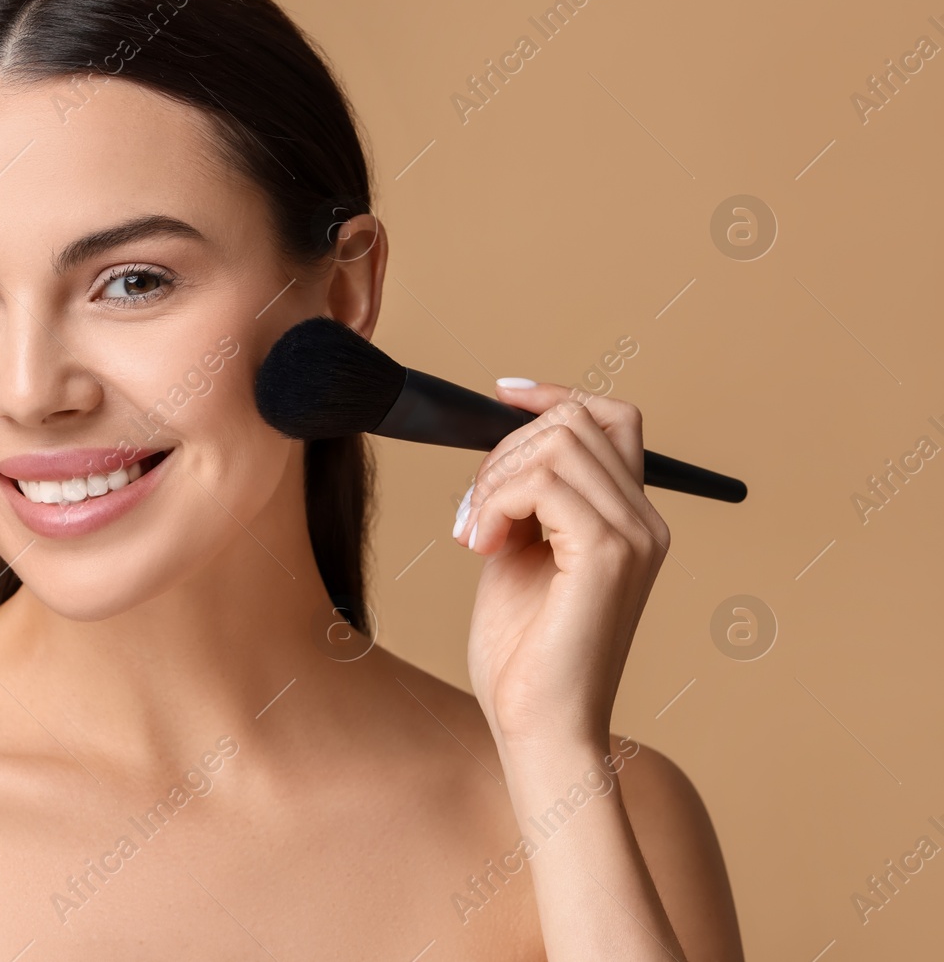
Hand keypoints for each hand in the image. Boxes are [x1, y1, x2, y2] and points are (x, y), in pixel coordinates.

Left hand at [453, 381, 670, 755]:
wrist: (538, 724)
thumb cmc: (523, 654)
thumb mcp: (518, 555)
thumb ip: (524, 502)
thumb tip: (500, 448)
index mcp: (630, 519)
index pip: (611, 418)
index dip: (555, 395)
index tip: (501, 394)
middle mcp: (646, 521)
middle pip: (574, 421)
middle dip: (503, 451)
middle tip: (472, 513)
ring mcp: (635, 535)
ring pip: (554, 443)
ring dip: (493, 481)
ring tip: (475, 534)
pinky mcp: (609, 554)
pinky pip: (540, 483)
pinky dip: (494, 504)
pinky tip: (481, 547)